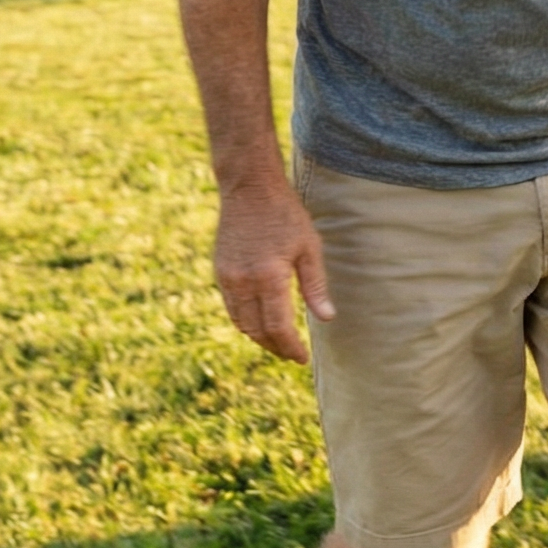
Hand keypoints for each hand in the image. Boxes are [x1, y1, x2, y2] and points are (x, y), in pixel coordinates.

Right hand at [212, 180, 333, 362]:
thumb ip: (315, 286)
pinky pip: (231, 308)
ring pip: (241, 323)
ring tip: (278, 344)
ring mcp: (228, 278)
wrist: (250, 189)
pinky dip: (245, 322)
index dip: (291, 347)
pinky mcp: (220, 271)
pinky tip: (260, 322)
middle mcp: (243, 282)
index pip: (278, 327)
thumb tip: (327, 318)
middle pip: (257, 331)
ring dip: (259, 338)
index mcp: (269, 277)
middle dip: (275, 347)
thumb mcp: (309, 247)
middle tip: (291, 355)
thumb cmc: (286, 215)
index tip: (302, 358)